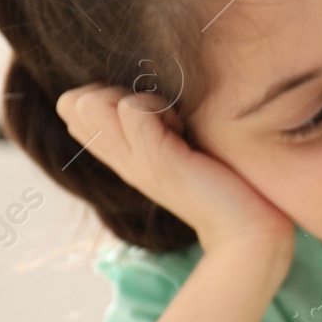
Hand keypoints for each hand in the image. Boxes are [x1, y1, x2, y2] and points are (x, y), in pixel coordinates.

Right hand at [55, 84, 294, 254]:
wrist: (248, 230)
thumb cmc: (227, 184)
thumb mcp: (182, 148)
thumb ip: (159, 124)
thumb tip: (148, 91)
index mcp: (123, 155)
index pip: (74, 108)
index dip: (108, 94)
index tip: (155, 113)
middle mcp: (121, 159)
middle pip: (73, 103)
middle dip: (117, 92)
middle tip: (165, 118)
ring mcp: (135, 162)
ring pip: (93, 102)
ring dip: (141, 99)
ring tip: (177, 126)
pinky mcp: (157, 162)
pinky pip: (132, 108)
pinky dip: (160, 107)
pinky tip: (186, 132)